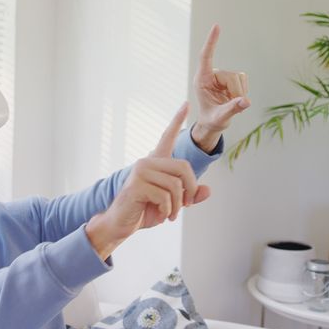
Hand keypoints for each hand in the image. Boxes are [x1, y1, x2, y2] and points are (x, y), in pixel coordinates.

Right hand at [86, 102, 210, 258]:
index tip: (186, 104)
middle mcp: (147, 162)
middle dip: (190, 189)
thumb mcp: (172, 205)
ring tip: (171, 215)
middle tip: (187, 205)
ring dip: (178, 206)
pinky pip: (165, 196)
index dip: (176, 120)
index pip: (167, 137)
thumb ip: (189, 196)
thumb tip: (208, 191)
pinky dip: (168, 210)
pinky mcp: (136, 185)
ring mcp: (140, 172)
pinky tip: (162, 215)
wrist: (121, 225)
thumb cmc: (144, 212)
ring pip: (176, 186)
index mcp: (155, 163)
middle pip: (183, 168)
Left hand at [192, 24, 250, 150]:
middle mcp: (210, 75)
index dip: (212, 42)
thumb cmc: (211, 121)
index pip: (206, 56)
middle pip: (231, 75)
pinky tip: (234, 98)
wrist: (212, 124)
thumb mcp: (220, 118)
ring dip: (238, 93)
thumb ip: (231, 109)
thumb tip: (245, 101)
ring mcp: (220, 76)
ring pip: (239, 78)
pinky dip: (242, 91)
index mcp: (201, 80)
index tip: (216, 27)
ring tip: (229, 103)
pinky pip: (243, 79)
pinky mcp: (229, 77)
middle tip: (229, 105)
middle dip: (235, 92)